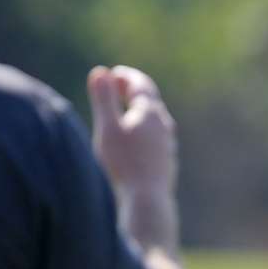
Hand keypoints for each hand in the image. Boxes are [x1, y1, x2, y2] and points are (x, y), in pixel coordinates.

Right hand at [86, 65, 176, 193]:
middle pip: (149, 100)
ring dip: (139, 108)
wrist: (147, 198)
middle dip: (132, 89)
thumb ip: (104, 99)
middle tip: (117, 84)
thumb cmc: (124, 162)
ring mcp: (167, 142)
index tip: (114, 73)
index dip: (127, 77)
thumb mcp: (108, 127)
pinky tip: (136, 137)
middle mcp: (164, 124)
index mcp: (151, 112)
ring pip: (154, 118)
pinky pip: (155, 134)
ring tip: (126, 107)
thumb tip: (100, 71)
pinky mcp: (165, 158)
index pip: (141, 85)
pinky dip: (143, 126)